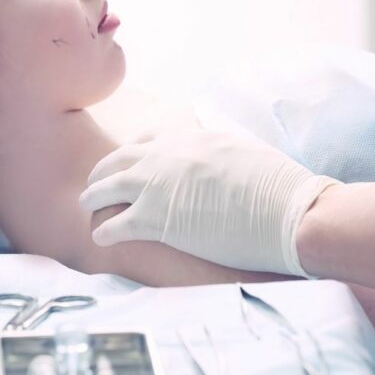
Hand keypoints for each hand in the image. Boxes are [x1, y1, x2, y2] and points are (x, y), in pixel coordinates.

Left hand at [80, 130, 339, 275]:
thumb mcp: (245, 148)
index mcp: (190, 137)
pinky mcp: (155, 219)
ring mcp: (156, 185)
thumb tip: (220, 147)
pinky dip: (104, 231)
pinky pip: (114, 224)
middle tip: (97, 183)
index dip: (134, 153)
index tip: (128, 162)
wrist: (287, 211)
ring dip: (92, 197)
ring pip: (105, 188)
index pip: (147, 139)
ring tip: (87, 206)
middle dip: (104, 172)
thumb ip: (221, 145)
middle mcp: (165, 155)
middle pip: (118, 159)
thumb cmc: (280, 185)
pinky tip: (100, 238)